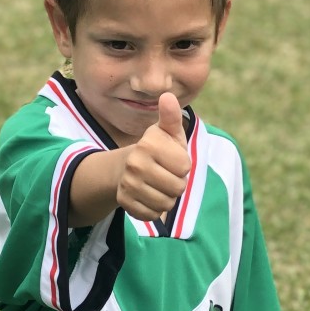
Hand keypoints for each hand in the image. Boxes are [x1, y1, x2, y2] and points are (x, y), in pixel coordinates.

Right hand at [115, 93, 188, 222]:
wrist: (124, 167)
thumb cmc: (156, 149)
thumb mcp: (166, 133)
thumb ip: (170, 117)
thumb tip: (168, 95)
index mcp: (147, 145)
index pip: (185, 167)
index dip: (183, 165)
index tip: (172, 159)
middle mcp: (134, 165)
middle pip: (178, 187)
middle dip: (177, 184)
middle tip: (166, 175)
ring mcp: (128, 184)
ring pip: (166, 203)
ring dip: (167, 197)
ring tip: (158, 186)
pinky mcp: (124, 201)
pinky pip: (152, 214)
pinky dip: (154, 209)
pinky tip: (148, 197)